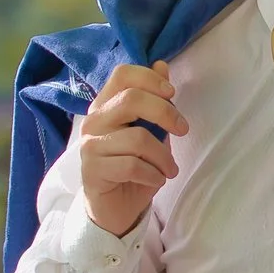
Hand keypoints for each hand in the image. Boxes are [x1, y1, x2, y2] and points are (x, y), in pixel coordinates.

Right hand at [79, 61, 188, 237]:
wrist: (114, 208)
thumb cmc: (133, 166)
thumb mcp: (149, 130)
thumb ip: (152, 100)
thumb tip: (161, 64)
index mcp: (105, 105)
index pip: (123, 75)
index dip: (150, 79)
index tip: (172, 94)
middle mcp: (94, 121)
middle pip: (132, 99)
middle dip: (166, 113)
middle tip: (183, 130)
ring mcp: (90, 146)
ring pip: (138, 138)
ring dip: (164, 156)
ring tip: (170, 169)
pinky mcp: (93, 170)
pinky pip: (133, 166)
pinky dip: (154, 175)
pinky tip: (155, 180)